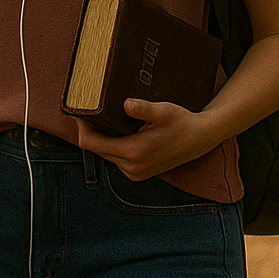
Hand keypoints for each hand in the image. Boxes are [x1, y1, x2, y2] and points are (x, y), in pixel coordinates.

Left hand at [74, 98, 218, 180]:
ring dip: (99, 139)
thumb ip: (143, 108)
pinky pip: (115, 159)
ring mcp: (134, 172)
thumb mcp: (164, 111)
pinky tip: (113, 131)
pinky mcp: (138, 173)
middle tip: (85, 110)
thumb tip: (126, 104)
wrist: (200, 140)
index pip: (91, 143)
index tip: (78, 112)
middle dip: (89, 131)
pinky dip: (110, 146)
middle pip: (96, 149)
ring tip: (98, 118)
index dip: (81, 127)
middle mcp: (131, 167)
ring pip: (105, 154)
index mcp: (133, 152)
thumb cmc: (182, 122)